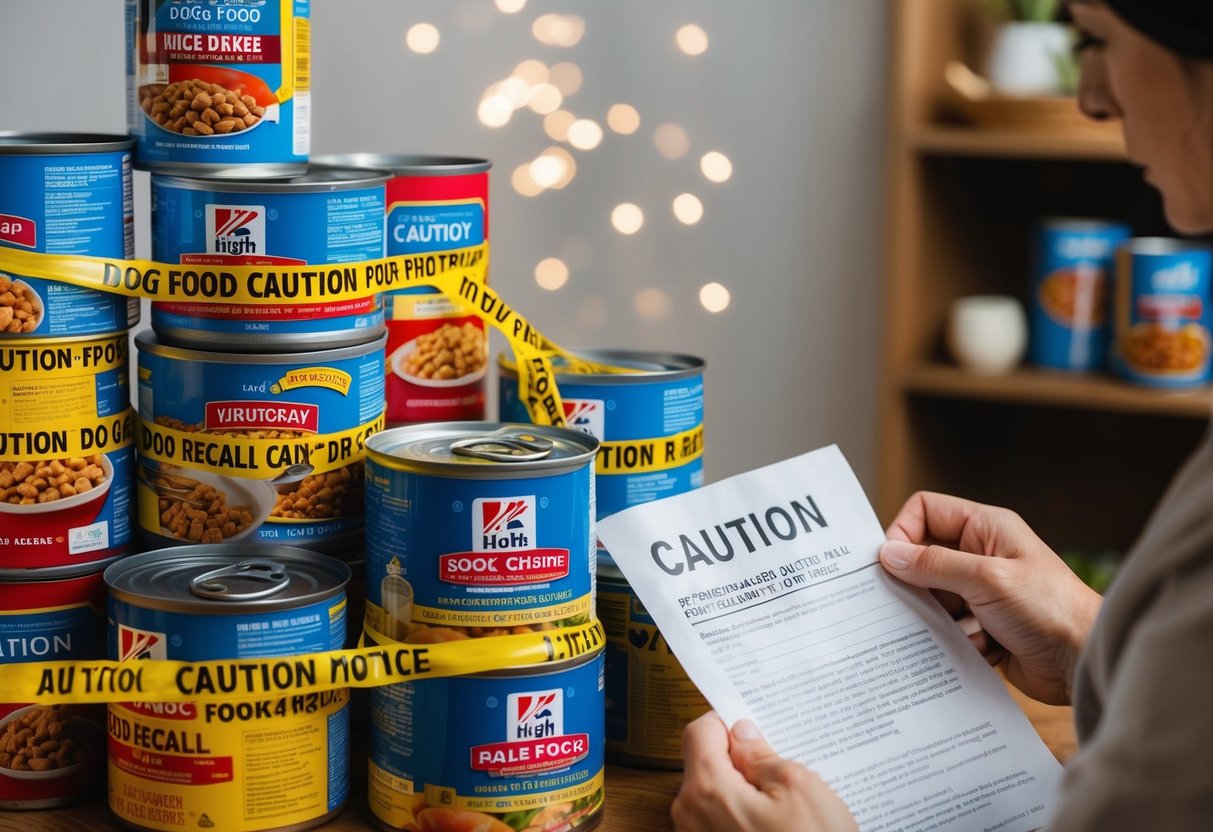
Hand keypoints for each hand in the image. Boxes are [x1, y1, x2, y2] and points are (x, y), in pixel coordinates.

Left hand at [672, 712, 857, 831]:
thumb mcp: (798, 787)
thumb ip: (762, 755)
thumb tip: (743, 735)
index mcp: (706, 788)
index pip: (698, 732)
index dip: (725, 722)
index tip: (748, 722)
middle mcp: (690, 815)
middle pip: (705, 764)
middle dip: (739, 760)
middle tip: (778, 766)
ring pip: (715, 795)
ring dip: (744, 792)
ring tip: (785, 804)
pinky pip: (720, 823)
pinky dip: (742, 817)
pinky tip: (778, 826)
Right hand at [881, 491, 1101, 704]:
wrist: (1085, 661)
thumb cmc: (1052, 610)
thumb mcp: (987, 579)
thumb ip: (934, 565)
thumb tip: (889, 554)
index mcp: (986, 528)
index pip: (926, 511)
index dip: (903, 532)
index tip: (889, 563)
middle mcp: (981, 555)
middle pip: (923, 556)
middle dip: (914, 580)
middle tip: (907, 600)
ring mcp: (981, 591)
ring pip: (932, 594)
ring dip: (935, 613)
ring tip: (952, 626)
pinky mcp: (983, 624)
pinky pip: (947, 625)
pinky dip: (953, 637)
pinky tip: (977, 645)